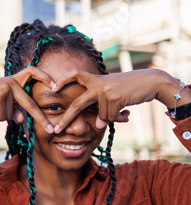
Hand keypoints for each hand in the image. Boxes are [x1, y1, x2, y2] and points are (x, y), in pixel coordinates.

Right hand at [0, 66, 56, 132]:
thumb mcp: (0, 105)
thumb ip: (13, 110)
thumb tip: (21, 118)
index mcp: (13, 80)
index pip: (32, 72)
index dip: (45, 76)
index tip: (56, 85)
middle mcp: (12, 82)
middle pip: (30, 104)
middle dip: (41, 119)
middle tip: (52, 130)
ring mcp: (7, 88)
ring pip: (11, 115)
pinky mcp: (0, 96)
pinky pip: (3, 117)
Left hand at [51, 68, 172, 132]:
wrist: (151, 81)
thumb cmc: (132, 88)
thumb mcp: (114, 96)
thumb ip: (102, 109)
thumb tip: (97, 126)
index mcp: (96, 80)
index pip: (75, 74)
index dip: (63, 80)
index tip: (53, 87)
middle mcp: (98, 84)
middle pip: (77, 104)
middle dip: (66, 119)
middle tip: (56, 130)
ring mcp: (105, 91)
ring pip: (102, 116)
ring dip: (113, 117)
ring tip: (124, 110)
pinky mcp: (113, 98)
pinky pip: (111, 118)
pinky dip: (119, 118)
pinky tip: (127, 112)